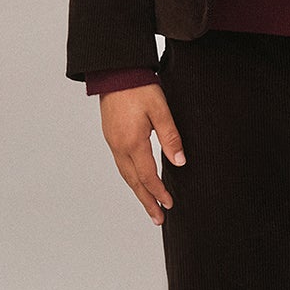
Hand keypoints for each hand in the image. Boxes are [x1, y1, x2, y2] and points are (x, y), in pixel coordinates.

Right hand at [99, 84, 185, 224]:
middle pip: (133, 182)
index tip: (169, 204)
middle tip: (158, 218)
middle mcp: (119, 146)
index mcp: (133, 142)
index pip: (147, 176)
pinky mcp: (110, 136)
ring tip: (149, 205)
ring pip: (125, 174)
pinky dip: (130, 178)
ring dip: (138, 192)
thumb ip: (170, 137)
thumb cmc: (139, 87)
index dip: (159, 192)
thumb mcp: (161, 110)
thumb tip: (179, 162)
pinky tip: (137, 181)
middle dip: (146, 201)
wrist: (115, 71)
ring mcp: (112, 142)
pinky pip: (120, 164)